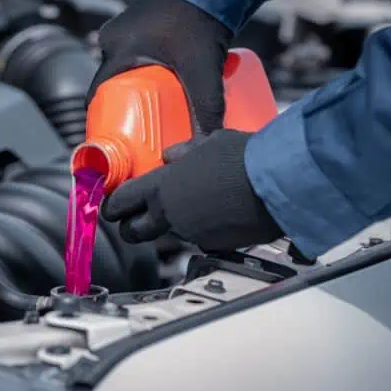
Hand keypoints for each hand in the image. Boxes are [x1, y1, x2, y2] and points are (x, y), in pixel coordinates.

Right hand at [88, 0, 231, 133]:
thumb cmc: (197, 18)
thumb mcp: (201, 69)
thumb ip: (207, 107)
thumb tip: (209, 142)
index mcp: (116, 50)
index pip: (98, 96)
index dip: (104, 121)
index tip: (116, 141)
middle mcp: (114, 40)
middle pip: (114, 87)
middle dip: (126, 110)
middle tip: (142, 133)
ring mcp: (126, 32)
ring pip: (126, 73)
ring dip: (137, 92)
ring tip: (155, 114)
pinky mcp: (141, 28)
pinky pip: (135, 58)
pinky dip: (144, 74)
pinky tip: (162, 88)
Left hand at [101, 129, 283, 250]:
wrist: (277, 183)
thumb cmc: (243, 158)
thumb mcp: (209, 144)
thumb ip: (185, 152)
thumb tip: (172, 155)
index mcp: (162, 187)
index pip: (121, 202)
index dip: (113, 206)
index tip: (112, 206)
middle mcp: (171, 215)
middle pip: (135, 232)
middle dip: (132, 227)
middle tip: (136, 220)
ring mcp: (192, 234)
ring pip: (171, 234)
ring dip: (174, 226)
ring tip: (192, 208)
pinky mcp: (216, 246)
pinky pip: (201, 239)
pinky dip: (205, 230)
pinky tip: (220, 214)